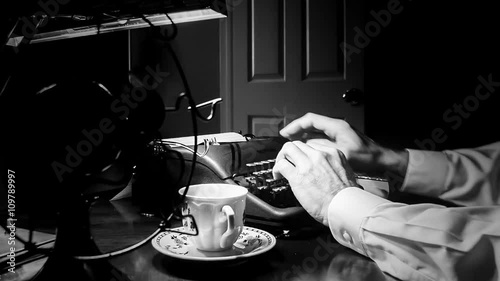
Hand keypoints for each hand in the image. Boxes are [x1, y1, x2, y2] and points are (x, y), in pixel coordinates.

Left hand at [272, 141, 359, 225]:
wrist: (343, 207)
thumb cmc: (346, 196)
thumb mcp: (346, 172)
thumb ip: (333, 166)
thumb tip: (324, 169)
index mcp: (332, 153)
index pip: (311, 145)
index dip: (302, 152)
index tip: (300, 159)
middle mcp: (319, 155)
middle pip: (298, 144)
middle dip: (290, 152)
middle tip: (287, 161)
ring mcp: (307, 164)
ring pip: (288, 149)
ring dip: (281, 157)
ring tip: (281, 167)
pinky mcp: (297, 176)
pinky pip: (281, 165)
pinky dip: (276, 169)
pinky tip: (278, 176)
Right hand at [280, 113, 408, 176]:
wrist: (382, 161)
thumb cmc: (369, 157)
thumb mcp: (345, 154)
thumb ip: (326, 150)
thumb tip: (308, 149)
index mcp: (337, 126)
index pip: (311, 120)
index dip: (296, 125)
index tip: (285, 132)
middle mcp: (336, 127)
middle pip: (311, 124)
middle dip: (297, 130)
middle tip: (285, 138)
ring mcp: (338, 134)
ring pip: (315, 131)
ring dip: (303, 136)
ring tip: (292, 144)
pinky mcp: (339, 142)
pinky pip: (320, 139)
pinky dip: (311, 142)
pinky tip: (305, 150)